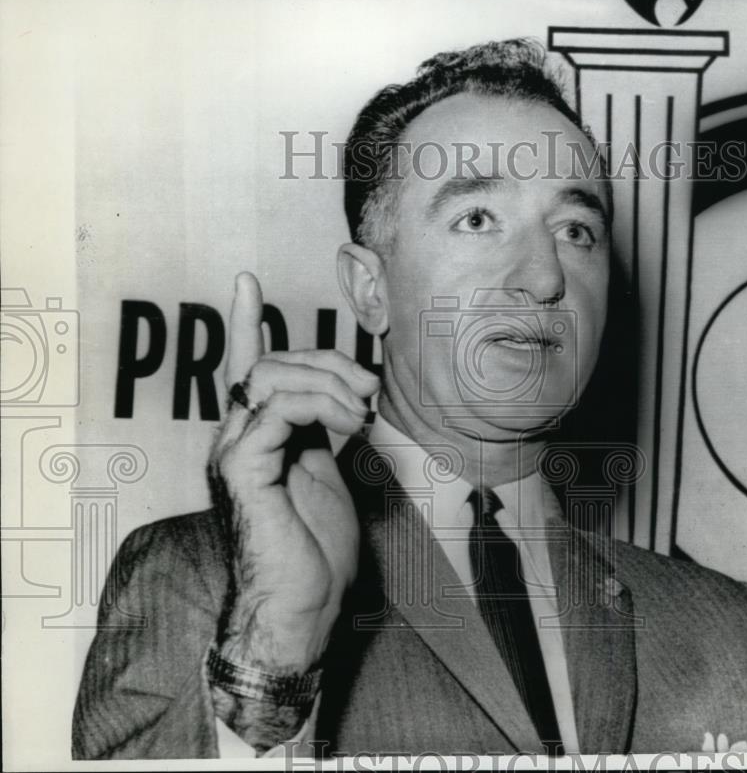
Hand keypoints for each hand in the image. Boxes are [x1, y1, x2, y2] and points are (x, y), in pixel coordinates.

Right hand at [209, 272, 379, 673]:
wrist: (303, 607)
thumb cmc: (317, 550)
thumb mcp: (329, 474)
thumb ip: (326, 431)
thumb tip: (347, 395)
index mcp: (256, 436)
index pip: (244, 367)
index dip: (244, 321)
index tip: (246, 282)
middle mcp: (236, 437)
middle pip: (268, 362)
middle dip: (327, 360)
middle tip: (371, 390)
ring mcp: (233, 452)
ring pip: (269, 376)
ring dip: (328, 382)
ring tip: (364, 414)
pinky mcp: (242, 468)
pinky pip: (276, 408)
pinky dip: (320, 405)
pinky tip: (349, 427)